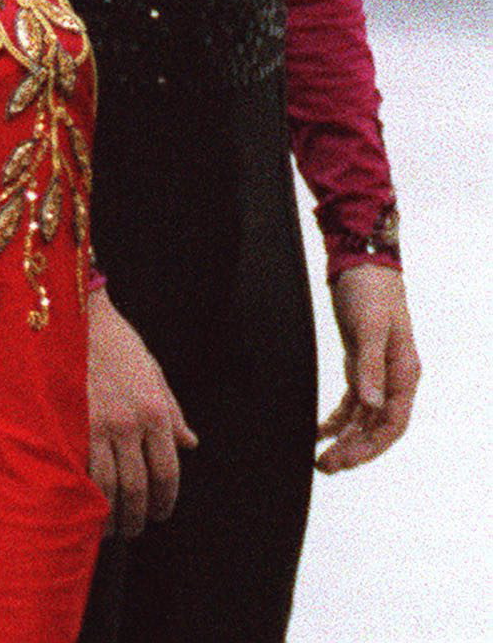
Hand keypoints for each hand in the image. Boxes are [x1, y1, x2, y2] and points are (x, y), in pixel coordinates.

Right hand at [88, 289, 196, 537]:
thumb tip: (190, 443)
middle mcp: (130, 423)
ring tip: (110, 527)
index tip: (161, 513)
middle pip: (139, 488)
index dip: (165, 501)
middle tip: (135, 528)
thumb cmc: (115, 340)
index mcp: (154, 410)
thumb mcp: (152, 370)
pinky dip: (85, 496)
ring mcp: (98, 426)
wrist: (74, 314)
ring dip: (112, 515)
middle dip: (138, 516)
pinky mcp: (70, 425)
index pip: (166, 472)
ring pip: (109, 488)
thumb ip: (172, 410)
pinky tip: (85, 505)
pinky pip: (80, 472)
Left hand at [316, 264, 419, 472]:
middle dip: (355, 449)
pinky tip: (321, 431)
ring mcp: (378, 372)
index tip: (346, 460)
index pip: (392, 423)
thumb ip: (370, 366)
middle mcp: (394, 377)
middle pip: (377, 426)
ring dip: (345, 438)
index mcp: (404, 373)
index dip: (371, 446)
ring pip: (364, 417)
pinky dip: (338, 418)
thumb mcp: (371, 327)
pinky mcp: (361, 363)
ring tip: (322, 458)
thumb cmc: (371, 290)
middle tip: (327, 465)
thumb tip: (372, 404)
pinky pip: (352, 401)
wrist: (361, 260)